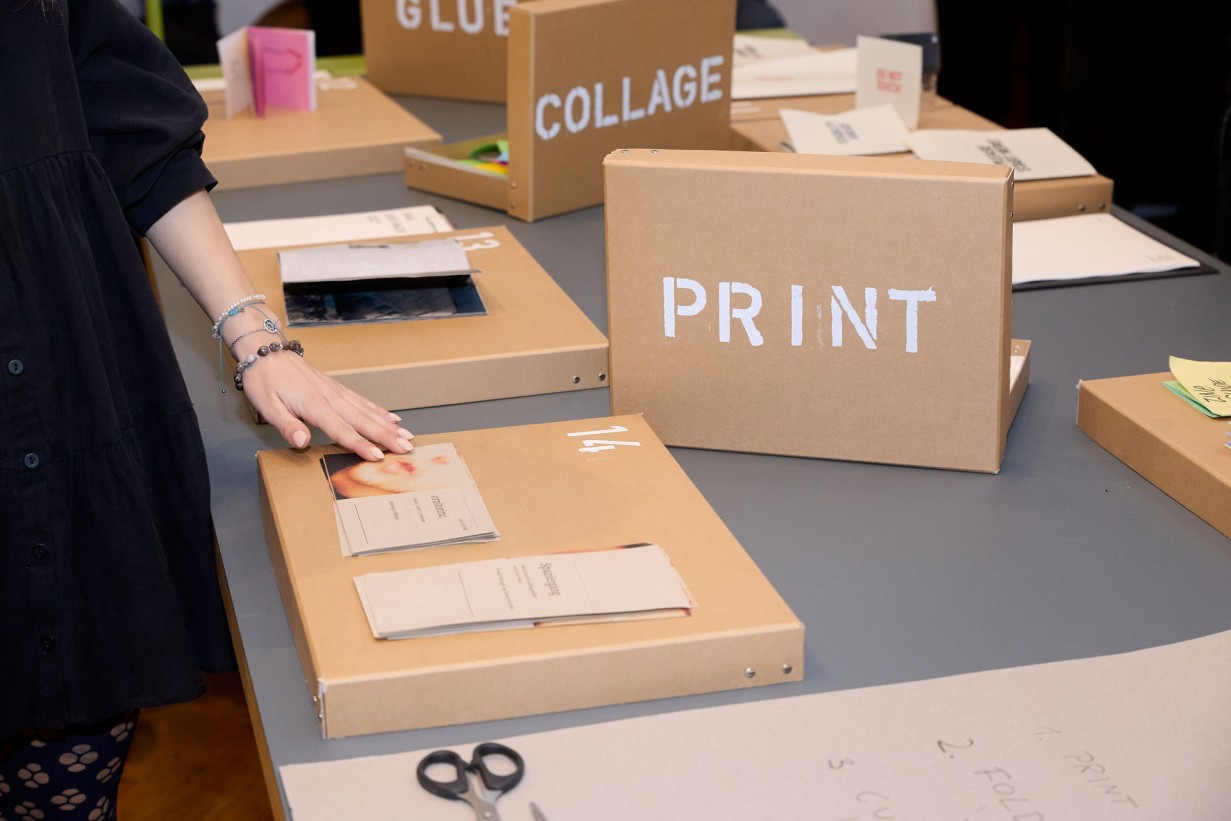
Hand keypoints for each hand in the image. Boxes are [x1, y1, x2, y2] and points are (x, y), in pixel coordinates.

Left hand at [237, 349, 413, 460]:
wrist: (266, 351)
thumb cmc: (264, 380)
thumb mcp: (267, 406)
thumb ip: (287, 426)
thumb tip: (302, 443)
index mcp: (314, 405)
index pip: (341, 430)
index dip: (360, 444)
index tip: (377, 456)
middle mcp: (331, 398)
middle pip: (363, 420)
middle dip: (386, 436)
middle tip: (407, 448)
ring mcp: (336, 392)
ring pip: (367, 411)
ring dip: (388, 425)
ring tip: (407, 436)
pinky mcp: (336, 388)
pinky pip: (363, 401)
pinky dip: (379, 410)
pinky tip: (392, 418)